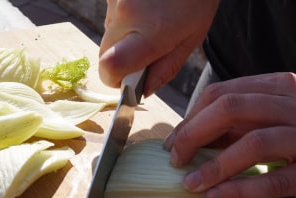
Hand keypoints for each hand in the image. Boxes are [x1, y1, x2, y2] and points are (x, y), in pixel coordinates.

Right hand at [99, 0, 218, 95]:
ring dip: (123, 37)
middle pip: (104, 55)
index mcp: (151, 31)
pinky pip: (110, 16)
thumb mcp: (191, 38)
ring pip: (107, 34)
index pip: (109, 68)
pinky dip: (124, 19)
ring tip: (149, 20)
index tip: (129, 79)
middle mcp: (125, 13)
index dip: (115, 80)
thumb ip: (165, 69)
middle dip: (119, 61)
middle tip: (144, 49)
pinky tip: (144, 7)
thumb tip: (142, 91)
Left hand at [164, 72, 295, 197]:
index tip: (172, 143)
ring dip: (214, 166)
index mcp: (278, 85)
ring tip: (189, 183)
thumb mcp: (268, 117)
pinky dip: (239, 189)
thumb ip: (234, 123)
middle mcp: (295, 103)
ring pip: (253, 142)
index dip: (189, 119)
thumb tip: (187, 139)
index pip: (221, 94)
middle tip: (175, 160)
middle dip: (193, 135)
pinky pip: (275, 179)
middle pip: (230, 109)